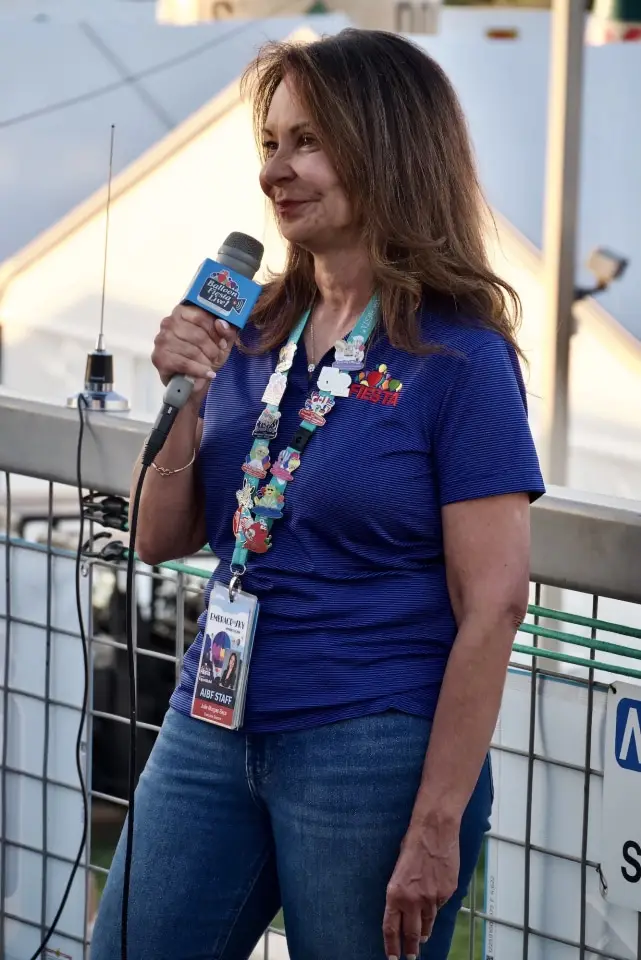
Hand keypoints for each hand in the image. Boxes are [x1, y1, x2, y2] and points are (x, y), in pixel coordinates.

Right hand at [152, 304, 237, 404]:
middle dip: (212, 349)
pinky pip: (184, 364)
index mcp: (182, 312)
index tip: (222, 344)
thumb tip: (221, 323)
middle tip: (216, 357)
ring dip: (206, 361)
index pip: (201, 317)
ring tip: (210, 366)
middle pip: (198, 335)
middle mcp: (169, 322)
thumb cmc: (206, 355)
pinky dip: (199, 371)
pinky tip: (207, 374)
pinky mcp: (160, 357)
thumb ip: (226, 330)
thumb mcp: (222, 341)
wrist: (191, 379)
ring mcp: (162, 340)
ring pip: (192, 350)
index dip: (215, 332)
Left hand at [383, 820, 459, 958]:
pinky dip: (437, 907)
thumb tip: (405, 906)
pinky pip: (441, 905)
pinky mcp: (447, 893)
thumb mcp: (398, 868)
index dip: (392, 946)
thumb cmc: (413, 842)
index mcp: (395, 893)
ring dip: (424, 930)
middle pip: (412, 933)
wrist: (435, 830)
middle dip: (411, 948)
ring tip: (422, 937)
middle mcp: (413, 900)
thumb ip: (400, 891)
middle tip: (411, 957)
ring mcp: (432, 898)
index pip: (391, 928)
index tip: (392, 957)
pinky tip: (435, 903)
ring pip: (428, 922)